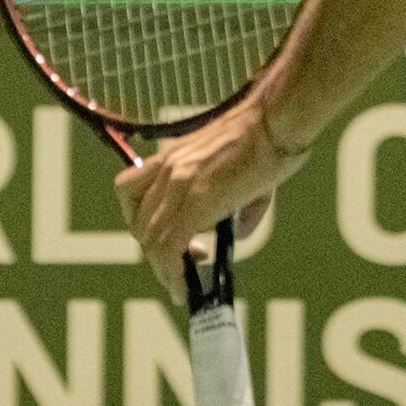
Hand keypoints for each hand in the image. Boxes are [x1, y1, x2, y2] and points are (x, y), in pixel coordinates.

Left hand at [117, 93, 310, 295]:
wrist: (274, 120)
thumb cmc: (266, 138)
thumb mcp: (236, 170)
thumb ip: (232, 205)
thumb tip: (238, 235)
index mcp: (171, 157)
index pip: (130, 195)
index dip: (144, 226)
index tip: (170, 242)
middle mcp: (167, 169)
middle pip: (139, 223)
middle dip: (155, 253)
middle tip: (185, 267)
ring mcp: (179, 183)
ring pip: (150, 239)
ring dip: (163, 269)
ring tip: (185, 282)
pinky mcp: (197, 199)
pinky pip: (169, 246)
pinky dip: (172, 272)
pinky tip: (185, 285)